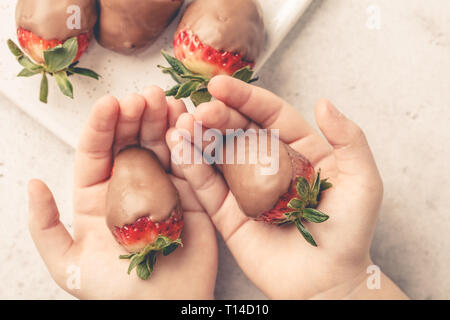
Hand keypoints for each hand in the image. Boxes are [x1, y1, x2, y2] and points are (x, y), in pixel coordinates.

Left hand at [28, 87, 216, 298]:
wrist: (161, 308)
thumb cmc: (114, 290)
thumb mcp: (67, 264)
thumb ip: (45, 226)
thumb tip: (33, 184)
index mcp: (97, 194)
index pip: (97, 151)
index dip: (103, 126)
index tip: (111, 104)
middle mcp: (129, 184)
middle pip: (130, 141)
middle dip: (136, 116)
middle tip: (144, 97)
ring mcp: (161, 186)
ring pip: (160, 145)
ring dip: (162, 120)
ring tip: (165, 101)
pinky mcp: (189, 193)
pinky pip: (188, 162)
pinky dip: (188, 141)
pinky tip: (186, 121)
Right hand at [167, 76, 407, 298]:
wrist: (327, 283)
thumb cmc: (349, 233)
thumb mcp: (363, 181)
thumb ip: (349, 139)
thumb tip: (323, 102)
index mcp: (299, 151)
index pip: (269, 115)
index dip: (246, 98)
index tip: (220, 84)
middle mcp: (269, 165)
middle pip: (239, 131)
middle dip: (219, 116)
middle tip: (201, 110)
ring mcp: (245, 189)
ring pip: (218, 155)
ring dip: (198, 137)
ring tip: (183, 122)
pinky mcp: (227, 214)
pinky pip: (207, 187)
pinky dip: (191, 167)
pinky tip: (179, 148)